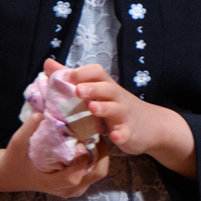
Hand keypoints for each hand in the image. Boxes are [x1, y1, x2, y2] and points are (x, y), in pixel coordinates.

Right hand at [0, 84, 112, 198]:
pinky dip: (97, 156)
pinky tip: (91, 141)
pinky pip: (95, 171)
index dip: (80, 160)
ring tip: (95, 133)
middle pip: (95, 174)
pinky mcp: (80, 184)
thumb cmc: (16, 159)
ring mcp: (75, 189)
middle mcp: (66, 190)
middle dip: (100, 153)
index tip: (80, 142)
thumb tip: (42, 114)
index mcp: (51, 183)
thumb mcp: (17, 143)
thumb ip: (28, 129)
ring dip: (101, 153)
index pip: (73, 177)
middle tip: (95, 132)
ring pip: (98, 172)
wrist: (14, 174)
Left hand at [66, 63, 196, 174]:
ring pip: (115, 109)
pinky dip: (120, 134)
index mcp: (106, 87)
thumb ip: (73, 79)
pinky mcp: (130, 132)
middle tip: (77, 91)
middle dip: (92, 88)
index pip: (97, 72)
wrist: (152, 126)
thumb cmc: (118, 107)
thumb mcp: (98, 91)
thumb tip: (48, 63)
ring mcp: (124, 115)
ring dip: (104, 108)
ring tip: (92, 109)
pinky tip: (114, 137)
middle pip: (106, 88)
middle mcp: (116, 98)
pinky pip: (125, 133)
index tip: (65, 77)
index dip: (82, 72)